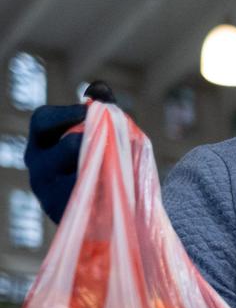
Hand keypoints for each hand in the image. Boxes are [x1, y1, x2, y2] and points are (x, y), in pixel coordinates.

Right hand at [24, 82, 115, 223]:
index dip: (66, 113)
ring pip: (83, 176)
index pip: (43, 121)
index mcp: (40, 146)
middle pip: (67, 148)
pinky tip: (122, 188)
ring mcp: (52, 197)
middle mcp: (40, 171)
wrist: (106, 216)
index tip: (90, 109)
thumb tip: (99, 88)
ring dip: (108, 169)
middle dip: (95, 143)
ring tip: (124, 166)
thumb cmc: (98, 168)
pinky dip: (110, 192)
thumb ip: (99, 112)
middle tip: (116, 142)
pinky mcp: (71, 218)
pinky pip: (93, 200)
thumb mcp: (98, 138)